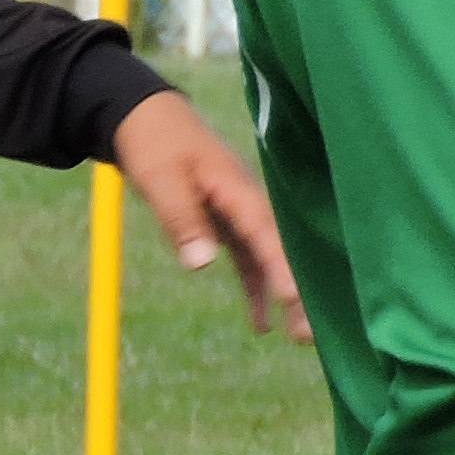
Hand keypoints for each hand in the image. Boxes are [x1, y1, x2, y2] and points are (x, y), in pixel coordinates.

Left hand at [110, 90, 306, 339]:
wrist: (145, 116)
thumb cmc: (154, 144)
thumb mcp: (161, 180)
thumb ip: (181, 220)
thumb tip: (201, 264)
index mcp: (236, 187)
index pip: (264, 232)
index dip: (281, 265)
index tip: (294, 297)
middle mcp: (247, 201)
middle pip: (278, 250)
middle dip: (297, 290)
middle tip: (308, 334)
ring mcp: (241, 211)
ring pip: (268, 258)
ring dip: (283, 294)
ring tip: (299, 337)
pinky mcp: (229, 220)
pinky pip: (249, 259)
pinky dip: (255, 287)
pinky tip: (261, 324)